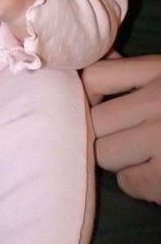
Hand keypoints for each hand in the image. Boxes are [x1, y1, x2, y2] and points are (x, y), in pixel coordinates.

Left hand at [82, 54, 160, 203]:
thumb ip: (136, 70)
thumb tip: (104, 59)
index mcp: (160, 71)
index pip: (94, 77)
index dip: (90, 94)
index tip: (102, 103)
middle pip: (94, 122)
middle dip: (104, 133)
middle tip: (124, 136)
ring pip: (106, 154)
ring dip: (120, 159)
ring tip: (143, 155)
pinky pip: (130, 183)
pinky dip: (139, 184)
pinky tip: (157, 173)